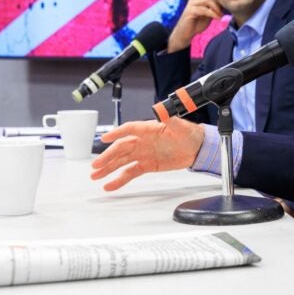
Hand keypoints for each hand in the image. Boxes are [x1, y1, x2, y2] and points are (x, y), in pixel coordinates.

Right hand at [90, 118, 204, 190]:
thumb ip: (169, 117)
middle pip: (121, 148)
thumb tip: (161, 109)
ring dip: (108, 168)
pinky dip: (120, 179)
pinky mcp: (147, 165)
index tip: (104, 139)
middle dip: (107, 156)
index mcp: (148, 129)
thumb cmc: (190, 133)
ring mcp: (144, 154)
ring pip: (122, 161)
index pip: (129, 129)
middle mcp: (143, 141)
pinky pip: (131, 172)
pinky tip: (109, 185)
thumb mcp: (180, 125)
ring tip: (95, 176)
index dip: (116, 133)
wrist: (198, 149)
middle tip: (96, 165)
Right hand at [168, 0, 223, 51]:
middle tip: (224, 12)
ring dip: (217, 8)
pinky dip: (213, 14)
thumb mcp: (208, 15)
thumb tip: (225, 5)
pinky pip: (204, 10)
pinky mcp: (190, 11)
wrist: (185, 34)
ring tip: (221, 15)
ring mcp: (191, 4)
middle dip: (219, 3)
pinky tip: (218, 19)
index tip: (226, 7)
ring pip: (207, 0)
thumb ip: (214, 9)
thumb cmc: (197, 24)